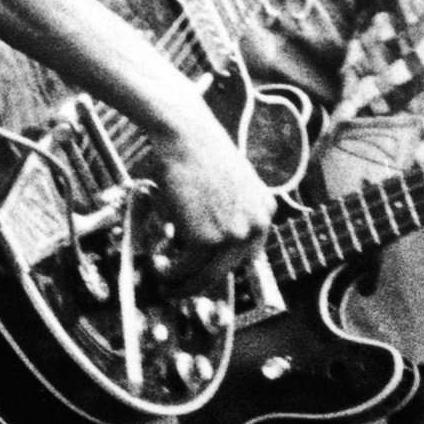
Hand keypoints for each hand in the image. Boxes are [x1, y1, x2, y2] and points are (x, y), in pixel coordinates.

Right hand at [141, 91, 276, 286]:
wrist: (188, 136)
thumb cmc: (199, 152)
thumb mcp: (229, 182)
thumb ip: (230, 210)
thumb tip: (207, 238)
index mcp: (265, 213)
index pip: (247, 255)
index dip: (220, 268)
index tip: (202, 273)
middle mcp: (256, 228)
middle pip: (227, 270)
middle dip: (200, 283)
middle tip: (180, 287)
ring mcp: (234, 236)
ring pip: (206, 274)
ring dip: (182, 283)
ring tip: (163, 280)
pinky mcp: (208, 240)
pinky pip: (186, 267)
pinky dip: (170, 271)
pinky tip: (158, 266)